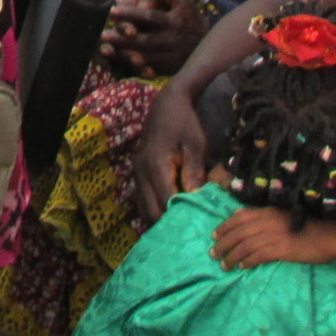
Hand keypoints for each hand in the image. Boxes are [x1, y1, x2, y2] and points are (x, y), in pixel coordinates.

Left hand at [105, 0, 205, 76]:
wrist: (208, 44)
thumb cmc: (188, 18)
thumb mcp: (180, 1)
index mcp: (173, 21)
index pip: (149, 16)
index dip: (130, 14)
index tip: (112, 11)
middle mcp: (172, 40)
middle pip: (143, 40)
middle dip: (122, 38)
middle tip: (103, 34)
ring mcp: (170, 57)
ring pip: (144, 57)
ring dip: (124, 54)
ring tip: (105, 49)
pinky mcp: (169, 69)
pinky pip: (149, 70)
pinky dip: (134, 68)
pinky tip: (121, 64)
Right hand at [133, 81, 209, 223]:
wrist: (166, 104)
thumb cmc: (185, 124)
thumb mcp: (196, 146)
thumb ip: (195, 173)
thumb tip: (197, 201)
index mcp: (156, 166)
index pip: (166, 202)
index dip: (181, 217)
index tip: (199, 226)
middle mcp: (141, 173)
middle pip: (151, 212)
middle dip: (170, 225)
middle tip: (191, 231)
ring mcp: (137, 174)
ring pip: (144, 210)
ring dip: (160, 220)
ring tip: (182, 225)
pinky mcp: (138, 174)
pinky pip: (143, 201)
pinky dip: (155, 211)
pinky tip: (171, 213)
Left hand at [213, 207, 335, 270]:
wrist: (328, 237)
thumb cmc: (306, 226)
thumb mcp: (281, 216)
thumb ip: (262, 216)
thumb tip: (239, 216)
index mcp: (266, 212)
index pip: (238, 217)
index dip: (224, 226)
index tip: (214, 236)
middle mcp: (267, 221)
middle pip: (238, 233)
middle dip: (222, 243)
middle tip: (213, 254)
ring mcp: (274, 235)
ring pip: (244, 246)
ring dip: (231, 256)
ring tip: (224, 265)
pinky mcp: (281, 250)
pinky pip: (258, 256)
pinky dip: (247, 261)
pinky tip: (242, 267)